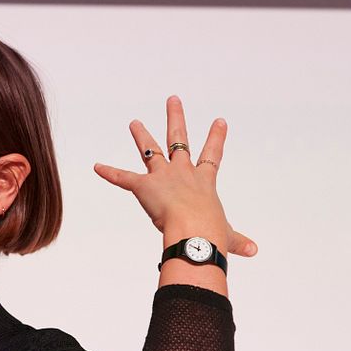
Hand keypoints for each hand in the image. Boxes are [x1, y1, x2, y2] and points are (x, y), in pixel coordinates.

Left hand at [93, 95, 257, 257]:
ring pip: (151, 151)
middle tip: (172, 100)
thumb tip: (253, 251)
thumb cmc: (211, 233)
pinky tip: (97, 167)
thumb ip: (237, 241)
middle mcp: (183, 173)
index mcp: (204, 182)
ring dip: (141, 136)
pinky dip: (109, 173)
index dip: (216, 138)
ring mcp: (163, 177)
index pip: (212, 156)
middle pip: (179, 139)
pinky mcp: (144, 186)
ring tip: (134, 123)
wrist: (195, 231)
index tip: (219, 120)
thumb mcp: (227, 235)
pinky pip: (123, 178)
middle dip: (175, 118)